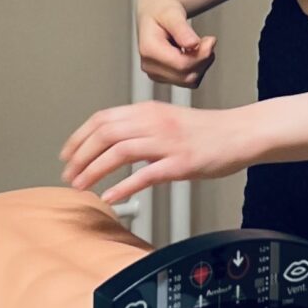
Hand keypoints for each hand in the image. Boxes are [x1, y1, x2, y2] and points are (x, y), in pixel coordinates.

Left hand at [60, 100, 254, 207]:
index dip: (79, 137)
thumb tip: (112, 143)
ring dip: (94, 170)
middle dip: (80, 156)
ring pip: (119, 152)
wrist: (240, 134)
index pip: (102, 119)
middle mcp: (154, 122)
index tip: (66, 154)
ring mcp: (168, 142)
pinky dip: (123, 186)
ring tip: (81, 186)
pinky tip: (111, 196)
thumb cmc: (206, 131)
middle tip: (68, 175)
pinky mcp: (181, 163)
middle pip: (105, 134)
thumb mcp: (167, 120)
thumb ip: (140, 128)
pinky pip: (145, 175)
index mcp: (148, 110)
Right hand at [137, 0, 215, 89]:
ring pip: (189, 81)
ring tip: (201, 44)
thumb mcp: (171, 12)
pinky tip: (195, 53)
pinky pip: (188, 81)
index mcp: (148, 50)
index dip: (201, 55)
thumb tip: (193, 44)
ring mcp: (155, 74)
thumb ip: (181, 28)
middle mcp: (149, 66)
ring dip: (202, 64)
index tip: (211, 39)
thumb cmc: (161, 9)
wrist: (154, 12)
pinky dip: (197, 68)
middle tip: (209, 40)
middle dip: (203, 59)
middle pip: (187, 75)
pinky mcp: (164, 77)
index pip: (182, 65)